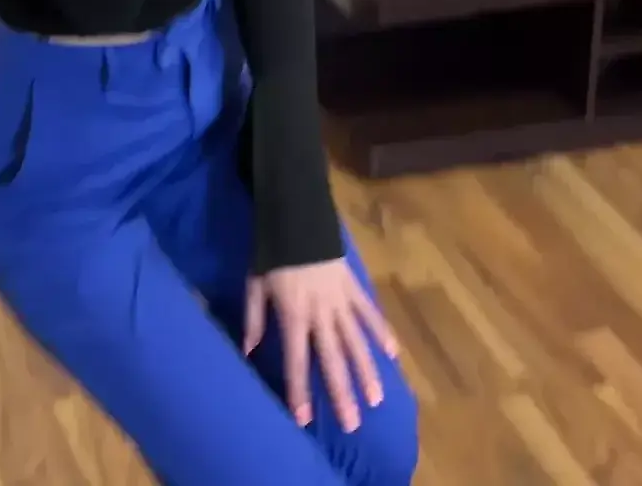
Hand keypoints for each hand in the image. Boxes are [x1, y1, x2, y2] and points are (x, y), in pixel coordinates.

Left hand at [244, 259, 400, 432]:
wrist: (298, 218)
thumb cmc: (272, 254)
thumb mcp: (254, 285)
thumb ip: (254, 320)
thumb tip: (249, 352)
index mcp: (293, 315)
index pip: (296, 360)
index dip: (300, 390)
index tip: (304, 418)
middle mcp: (320, 314)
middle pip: (332, 359)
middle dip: (341, 393)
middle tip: (352, 424)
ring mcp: (340, 302)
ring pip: (356, 342)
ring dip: (366, 372)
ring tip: (376, 399)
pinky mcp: (353, 288)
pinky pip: (369, 313)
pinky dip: (381, 332)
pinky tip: (392, 354)